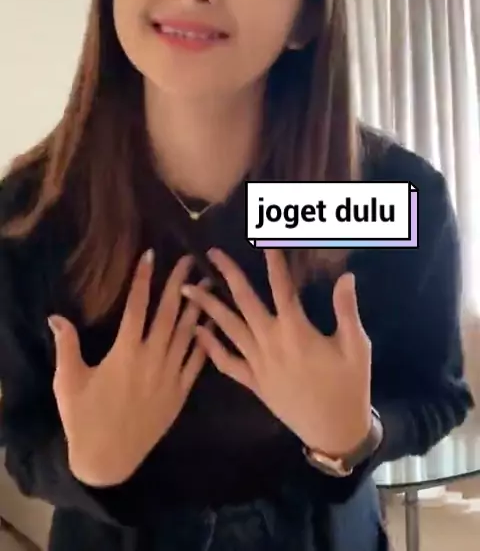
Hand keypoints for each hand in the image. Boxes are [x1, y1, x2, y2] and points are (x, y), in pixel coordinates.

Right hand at [48, 251, 207, 486]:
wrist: (108, 460)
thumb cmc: (84, 419)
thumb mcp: (68, 382)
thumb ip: (66, 346)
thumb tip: (56, 316)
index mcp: (124, 352)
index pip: (136, 306)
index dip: (143, 278)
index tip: (151, 254)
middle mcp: (151, 359)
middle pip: (169, 313)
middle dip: (179, 284)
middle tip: (189, 259)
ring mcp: (169, 376)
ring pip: (188, 334)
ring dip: (199, 307)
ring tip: (209, 284)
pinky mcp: (180, 393)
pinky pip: (197, 362)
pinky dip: (205, 342)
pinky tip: (212, 324)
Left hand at [183, 248, 371, 457]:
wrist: (334, 431)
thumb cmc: (349, 386)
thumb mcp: (356, 346)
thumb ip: (346, 310)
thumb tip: (345, 276)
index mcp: (296, 330)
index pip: (282, 287)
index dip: (274, 262)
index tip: (264, 240)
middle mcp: (271, 342)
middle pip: (244, 301)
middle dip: (227, 274)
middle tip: (210, 253)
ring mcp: (258, 363)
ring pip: (227, 328)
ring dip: (207, 306)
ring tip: (187, 288)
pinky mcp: (252, 382)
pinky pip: (226, 362)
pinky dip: (209, 346)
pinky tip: (196, 331)